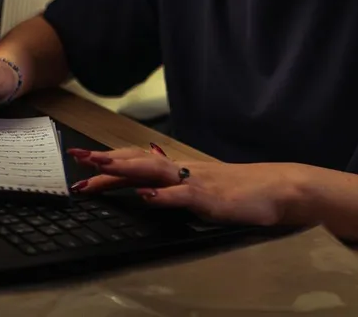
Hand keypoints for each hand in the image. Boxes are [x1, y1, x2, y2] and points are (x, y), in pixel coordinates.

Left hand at [67, 145, 299, 227]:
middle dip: (106, 161)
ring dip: (126, 169)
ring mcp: (197, 183)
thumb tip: (150, 180)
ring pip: (155, 172)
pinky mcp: (211, 198)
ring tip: (101, 167)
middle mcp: (184, 171)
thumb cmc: (245, 191)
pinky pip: (184, 196)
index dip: (110, 162)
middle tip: (76, 159)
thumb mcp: (204, 188)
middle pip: (139, 162)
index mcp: (181, 171)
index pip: (139, 162)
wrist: (280, 188)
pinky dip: (163, 196)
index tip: (82, 162)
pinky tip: (147, 196)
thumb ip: (177, 185)